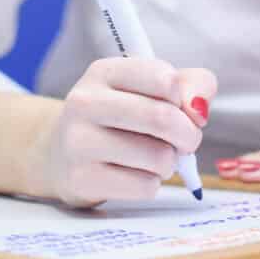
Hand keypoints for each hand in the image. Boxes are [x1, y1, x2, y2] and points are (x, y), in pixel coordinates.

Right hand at [28, 57, 216, 207]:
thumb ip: (190, 86)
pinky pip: (144, 186)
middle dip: (188, 135)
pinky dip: (152, 184)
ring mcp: (78, 142)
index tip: (183, 110)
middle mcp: (85, 102)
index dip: (186, 100)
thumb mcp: (150, 89)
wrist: (61, 155)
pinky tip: (136, 175)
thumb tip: (199, 110)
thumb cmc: (119, 119)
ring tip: (155, 158)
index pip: (165, 79)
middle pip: (162, 119)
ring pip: (158, 156)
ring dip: (169, 163)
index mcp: (104, 72)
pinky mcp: (81, 179)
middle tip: (186, 143)